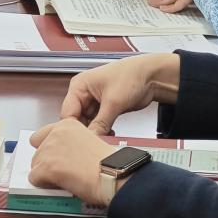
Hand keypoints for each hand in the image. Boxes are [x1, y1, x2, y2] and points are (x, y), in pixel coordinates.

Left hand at [28, 119, 115, 206]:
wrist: (114, 173)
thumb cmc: (109, 162)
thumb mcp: (89, 141)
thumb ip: (72, 144)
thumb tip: (62, 156)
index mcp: (66, 125)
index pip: (40, 136)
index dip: (48, 150)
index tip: (56, 158)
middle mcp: (55, 133)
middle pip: (37, 152)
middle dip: (47, 163)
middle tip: (63, 172)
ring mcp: (49, 150)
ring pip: (35, 165)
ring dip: (46, 174)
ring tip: (65, 180)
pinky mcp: (47, 167)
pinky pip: (34, 178)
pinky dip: (44, 185)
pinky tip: (59, 185)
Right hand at [60, 53, 180, 134]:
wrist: (150, 76)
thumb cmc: (131, 76)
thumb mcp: (113, 101)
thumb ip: (101, 122)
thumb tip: (91, 138)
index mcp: (79, 86)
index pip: (67, 112)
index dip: (72, 127)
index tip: (80, 141)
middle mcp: (84, 94)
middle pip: (76, 119)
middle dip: (85, 131)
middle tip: (94, 142)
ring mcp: (94, 102)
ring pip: (88, 123)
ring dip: (95, 132)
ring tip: (104, 138)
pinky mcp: (104, 109)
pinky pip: (98, 124)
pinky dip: (102, 131)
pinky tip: (110, 134)